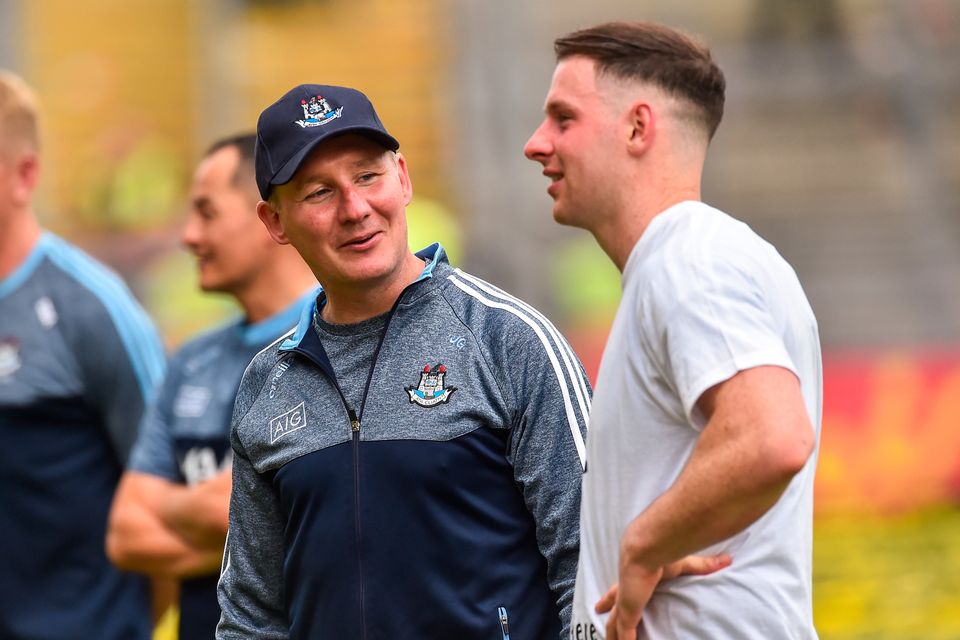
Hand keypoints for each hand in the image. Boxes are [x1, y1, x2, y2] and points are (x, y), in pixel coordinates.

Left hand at [595, 553, 730, 639]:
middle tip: (601, 627)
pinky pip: (624, 635)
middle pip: (613, 613)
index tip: (600, 605)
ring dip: (613, 638)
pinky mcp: (627, 614)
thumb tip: (727, 560)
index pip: (617, 593)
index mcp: (632, 582)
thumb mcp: (685, 563)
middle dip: (608, 622)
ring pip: (614, 627)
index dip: (609, 599)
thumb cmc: (663, 552)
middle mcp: (625, 594)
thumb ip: (704, 565)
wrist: (648, 548)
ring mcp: (625, 605)